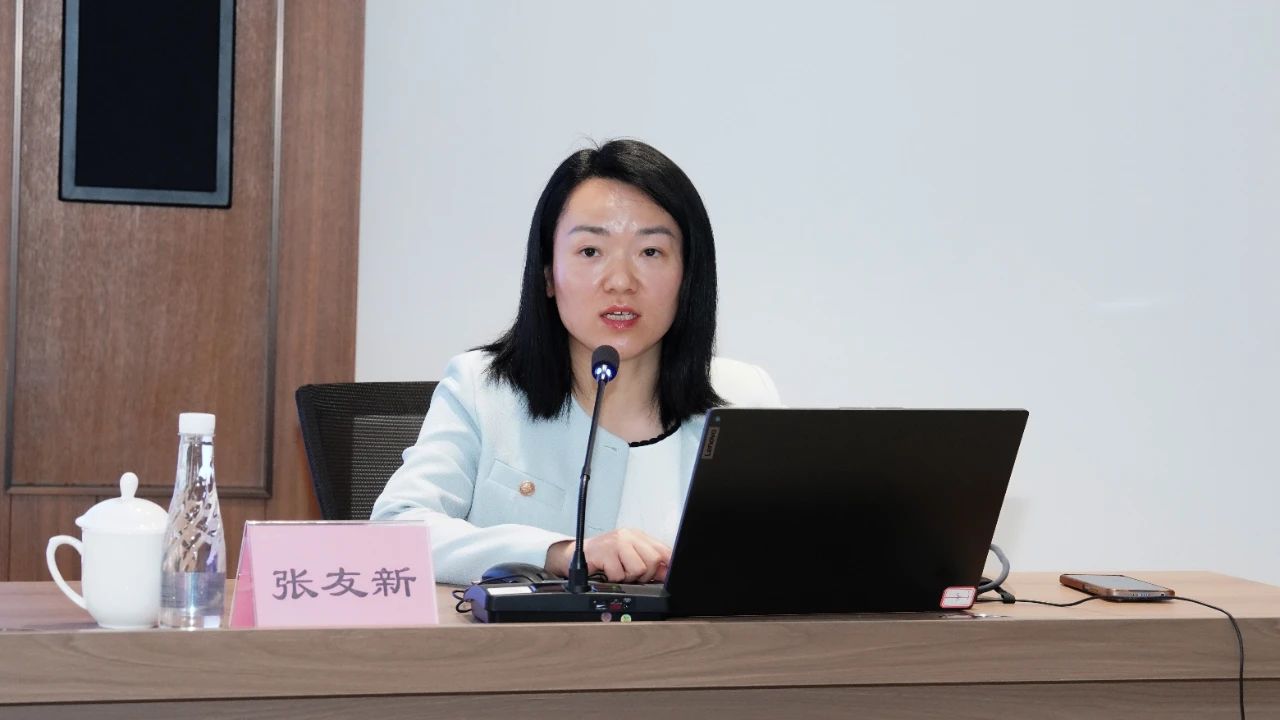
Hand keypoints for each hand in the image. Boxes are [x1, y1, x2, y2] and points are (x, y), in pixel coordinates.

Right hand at [545, 528, 671, 582]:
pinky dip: (613, 579)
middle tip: (630, 574)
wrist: (575, 555)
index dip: (666, 566)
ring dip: (627, 577)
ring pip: (638, 569)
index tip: (663, 575)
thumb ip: (648, 563)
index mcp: (637, 535)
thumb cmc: (604, 557)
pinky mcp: (604, 552)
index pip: (663, 550)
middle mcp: (628, 535)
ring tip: (617, 572)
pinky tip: (606, 572)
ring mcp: (615, 542)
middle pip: (653, 560)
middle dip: (644, 575)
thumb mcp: (628, 556)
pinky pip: (619, 575)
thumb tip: (666, 573)